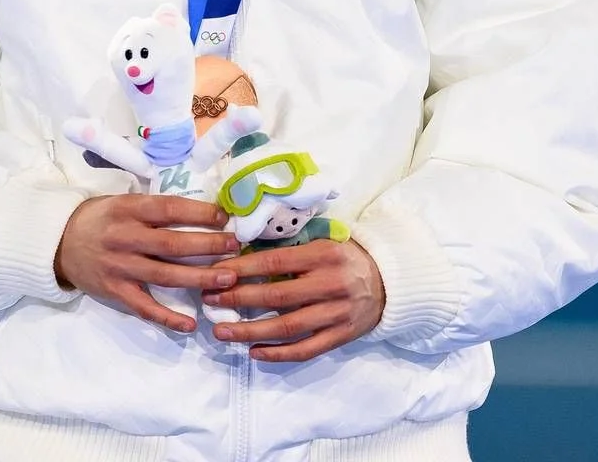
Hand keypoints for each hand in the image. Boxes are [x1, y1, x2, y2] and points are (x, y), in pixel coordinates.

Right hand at [53, 195, 240, 333]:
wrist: (59, 243)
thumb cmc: (100, 218)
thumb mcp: (123, 202)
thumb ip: (154, 209)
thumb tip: (201, 213)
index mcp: (129, 210)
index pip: (169, 210)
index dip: (199, 213)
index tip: (224, 218)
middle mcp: (125, 238)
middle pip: (173, 244)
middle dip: (208, 246)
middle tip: (235, 247)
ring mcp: (120, 268)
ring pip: (165, 275)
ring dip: (199, 278)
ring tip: (228, 279)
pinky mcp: (116, 292)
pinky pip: (145, 307)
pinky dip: (167, 318)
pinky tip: (190, 324)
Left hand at [202, 239, 384, 361]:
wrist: (388, 282)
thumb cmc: (346, 258)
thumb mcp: (322, 243)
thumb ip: (290, 250)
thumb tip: (243, 254)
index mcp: (323, 254)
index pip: (275, 261)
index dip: (243, 269)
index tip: (216, 272)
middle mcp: (330, 284)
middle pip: (277, 295)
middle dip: (238, 298)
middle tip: (209, 300)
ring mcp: (336, 314)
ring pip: (287, 327)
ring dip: (249, 330)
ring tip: (221, 330)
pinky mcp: (340, 336)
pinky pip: (305, 350)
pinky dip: (278, 354)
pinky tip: (253, 351)